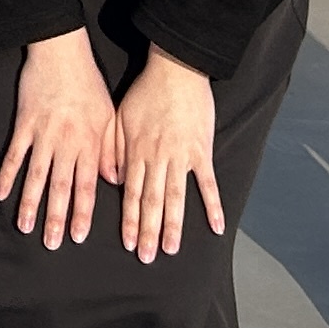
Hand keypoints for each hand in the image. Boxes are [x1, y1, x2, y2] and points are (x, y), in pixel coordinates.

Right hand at [0, 27, 118, 250]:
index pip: (86, 186)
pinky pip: (15, 153)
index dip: (82, 213)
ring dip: (30, 203)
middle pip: (60, 188)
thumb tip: (115, 180)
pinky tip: (1, 192)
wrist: (62, 53)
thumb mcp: (110, 116)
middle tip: (51, 244)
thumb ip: (111, 150)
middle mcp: (66, 144)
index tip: (78, 236)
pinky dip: (7, 173)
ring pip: (36, 176)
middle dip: (55, 218)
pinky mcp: (24, 123)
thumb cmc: (89, 83)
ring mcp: (43, 134)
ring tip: (25, 226)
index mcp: (89, 144)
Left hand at [115, 48, 222, 263]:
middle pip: (152, 202)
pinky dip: (213, 206)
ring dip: (174, 225)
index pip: (131, 194)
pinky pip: (208, 183)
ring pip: (176, 197)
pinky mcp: (202, 150)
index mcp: (136, 151)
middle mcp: (157, 158)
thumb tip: (112, 180)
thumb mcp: (119, 117)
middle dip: (149, 231)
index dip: (130, 220)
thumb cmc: (144, 92)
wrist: (175, 70)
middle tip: (147, 258)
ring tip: (171, 249)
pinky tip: (216, 227)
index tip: (129, 243)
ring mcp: (181, 156)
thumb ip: (113, 149)